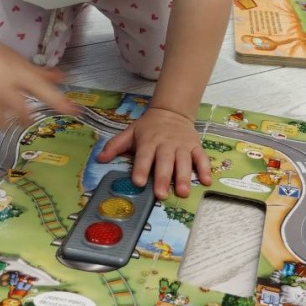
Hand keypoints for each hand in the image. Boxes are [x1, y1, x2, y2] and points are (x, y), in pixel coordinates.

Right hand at [0, 34, 77, 127]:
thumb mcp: (20, 62)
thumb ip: (40, 74)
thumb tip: (62, 77)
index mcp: (21, 77)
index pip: (46, 93)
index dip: (62, 103)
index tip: (76, 111)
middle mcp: (5, 91)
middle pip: (23, 117)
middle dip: (26, 119)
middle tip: (25, 117)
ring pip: (1, 124)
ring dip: (5, 123)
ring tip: (4, 116)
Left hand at [96, 107, 211, 198]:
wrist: (172, 112)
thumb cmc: (148, 127)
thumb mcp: (130, 132)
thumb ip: (115, 145)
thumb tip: (99, 158)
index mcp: (149, 141)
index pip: (144, 155)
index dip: (140, 168)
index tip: (137, 182)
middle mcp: (166, 144)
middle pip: (164, 161)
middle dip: (162, 178)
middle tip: (160, 194)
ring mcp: (182, 145)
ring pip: (184, 161)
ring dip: (184, 177)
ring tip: (182, 192)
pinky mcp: (195, 146)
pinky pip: (201, 157)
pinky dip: (205, 169)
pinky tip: (206, 181)